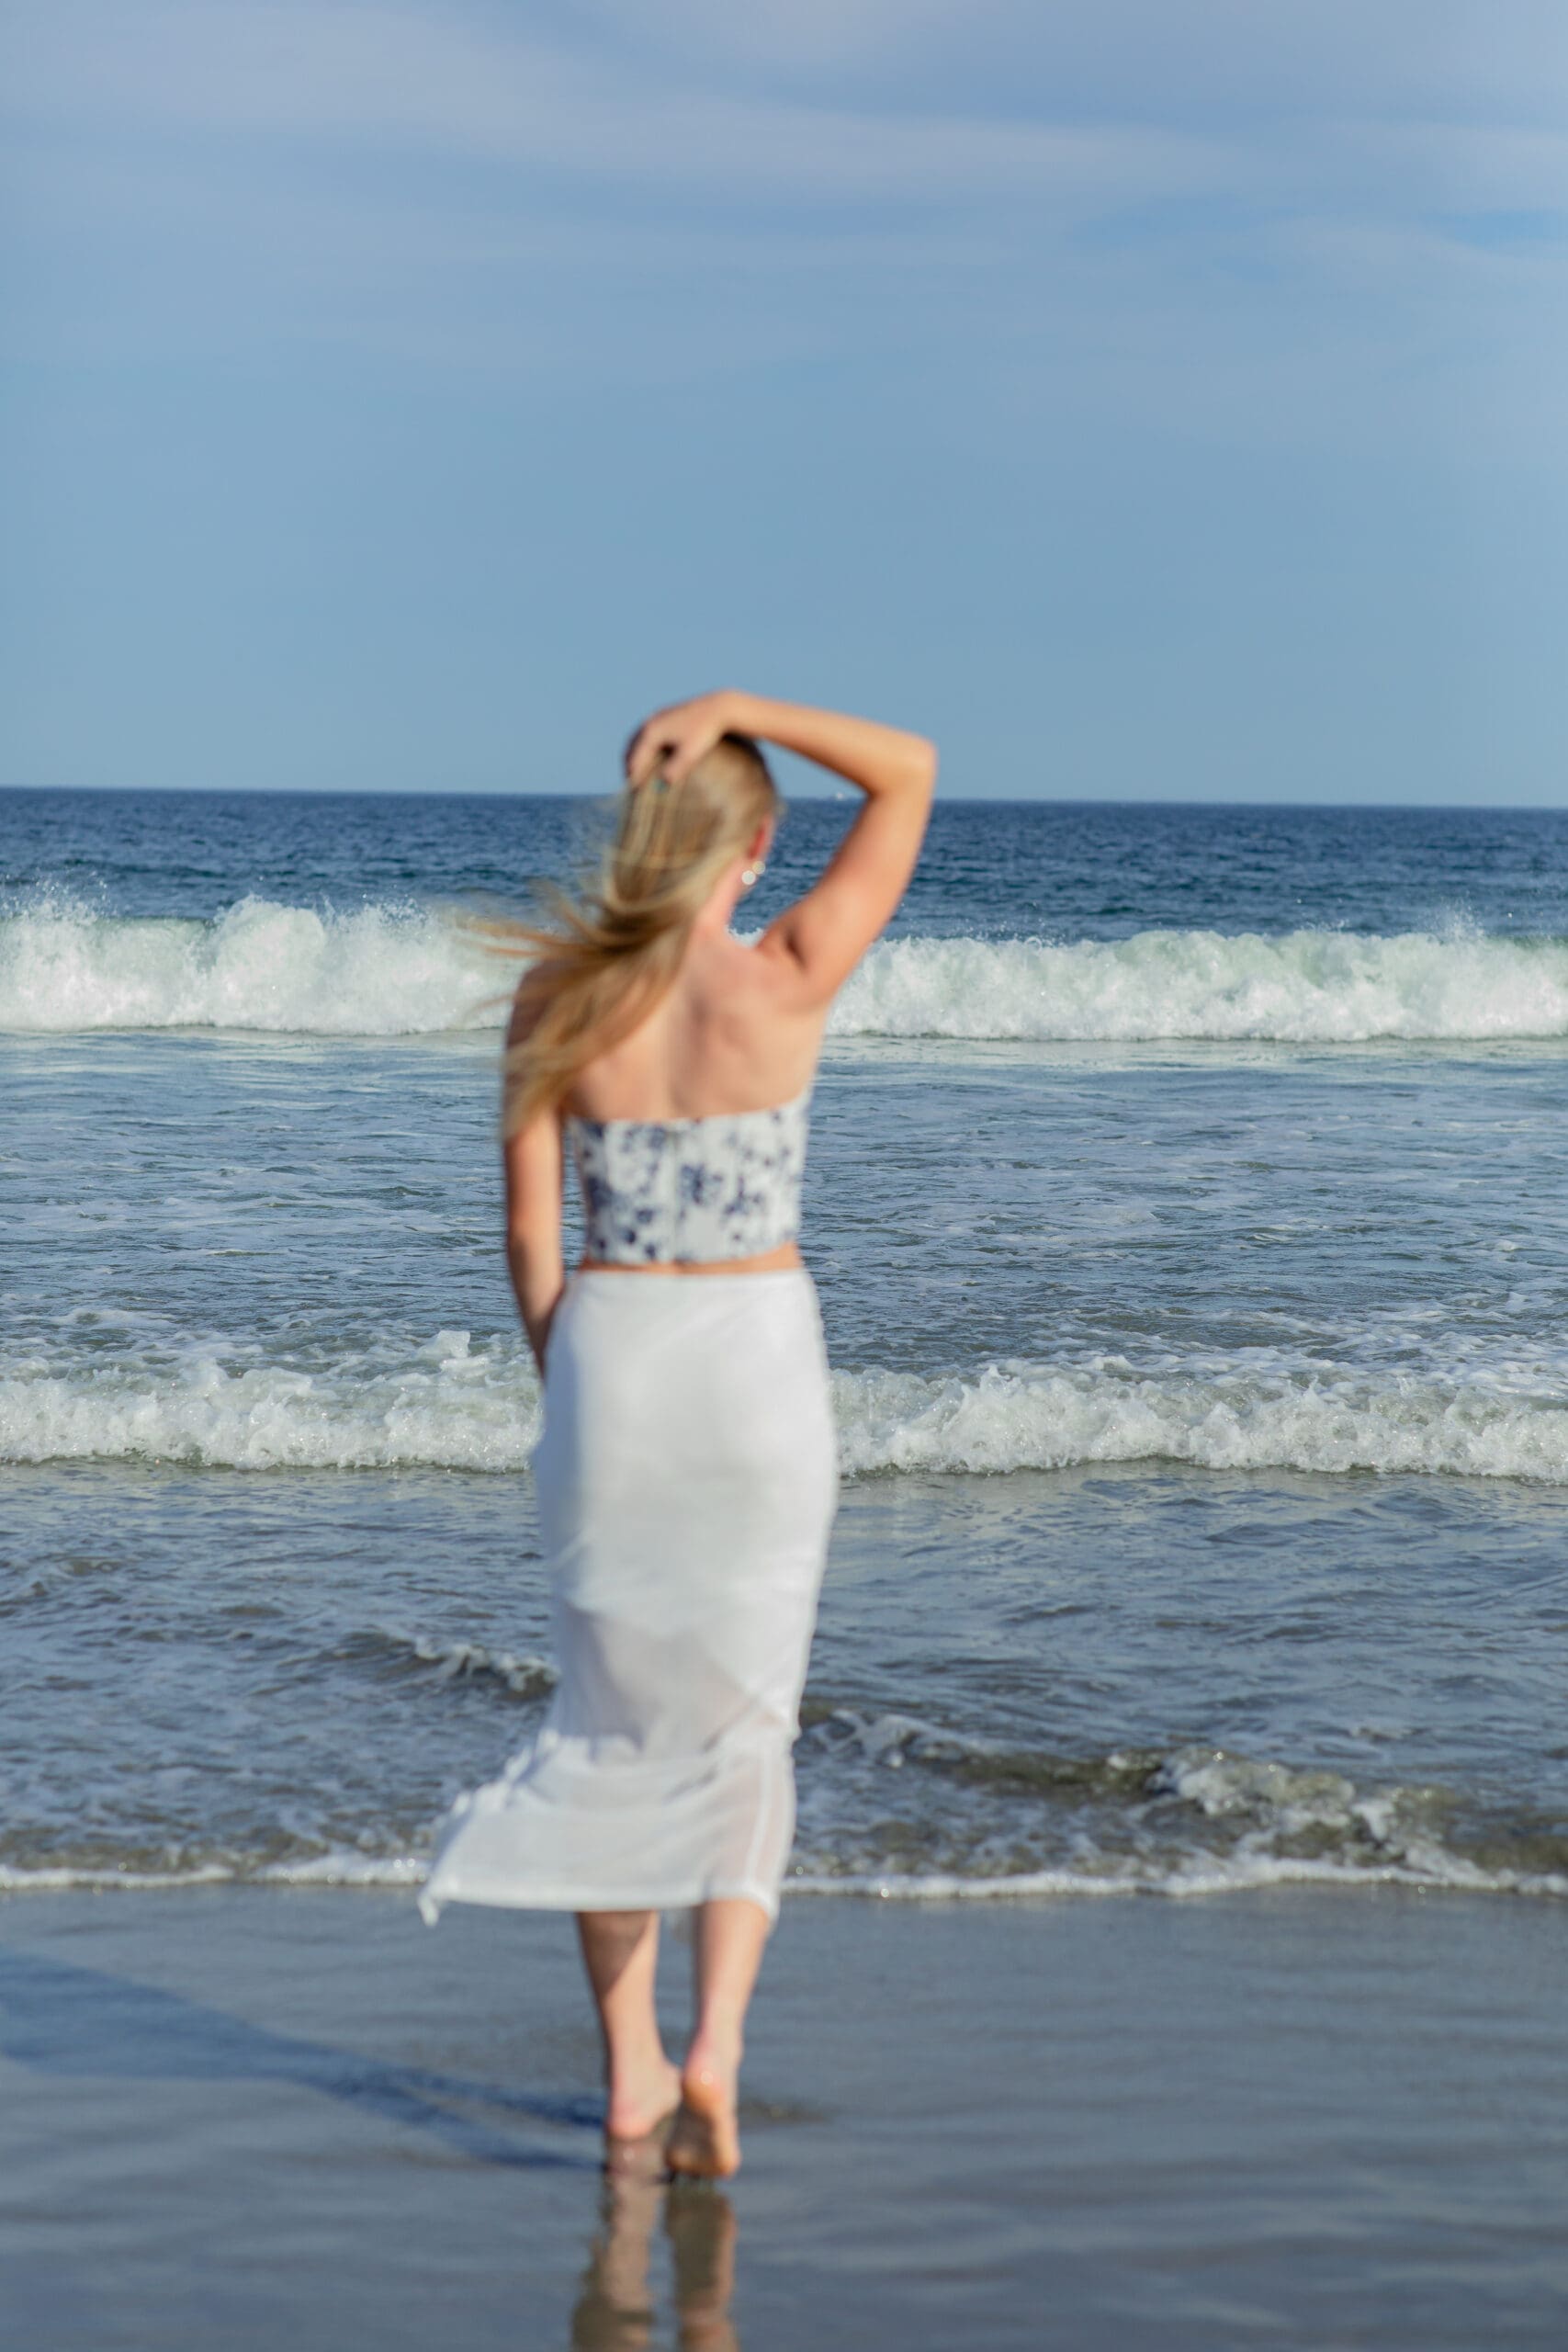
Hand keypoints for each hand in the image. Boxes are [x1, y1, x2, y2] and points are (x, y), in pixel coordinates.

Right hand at [623, 691, 739, 787]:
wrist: (718, 708)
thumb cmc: (704, 732)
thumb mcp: (690, 754)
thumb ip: (675, 769)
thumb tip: (663, 783)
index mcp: (652, 733)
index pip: (635, 760)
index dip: (633, 777)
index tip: (634, 793)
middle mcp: (649, 722)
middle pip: (630, 749)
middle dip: (629, 766)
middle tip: (630, 783)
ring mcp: (656, 716)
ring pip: (636, 739)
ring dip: (633, 755)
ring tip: (635, 770)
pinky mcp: (663, 714)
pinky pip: (645, 732)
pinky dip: (641, 745)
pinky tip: (648, 753)